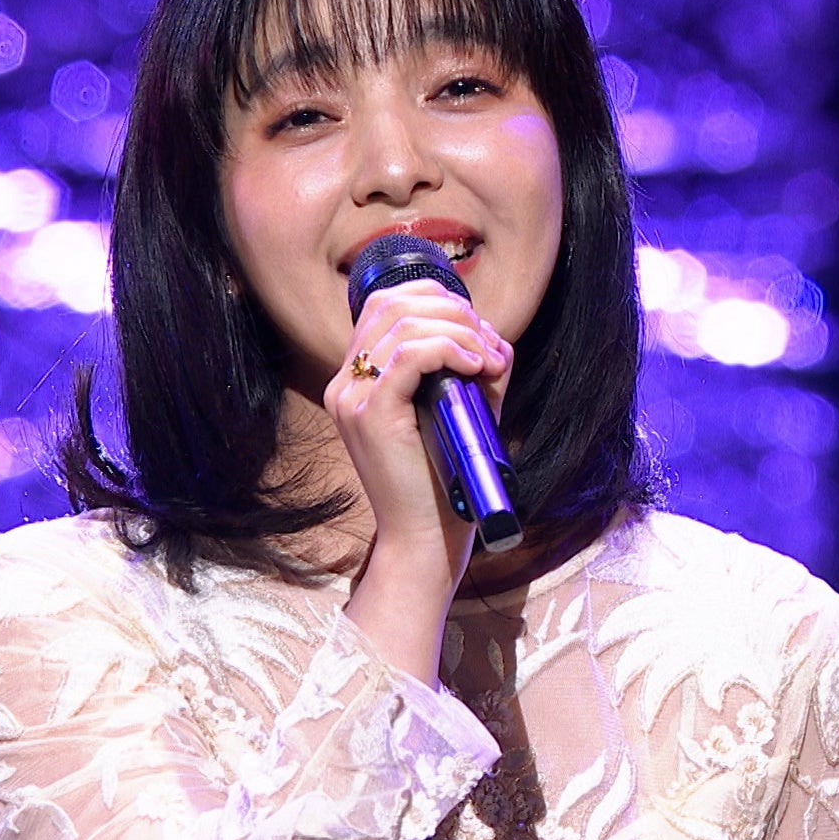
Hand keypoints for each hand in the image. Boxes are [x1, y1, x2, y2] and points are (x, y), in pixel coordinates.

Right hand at [325, 279, 512, 683]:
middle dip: (453, 311)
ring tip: (488, 360)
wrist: (425, 540)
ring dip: (460, 331)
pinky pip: (411, 354)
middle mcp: (345, 383)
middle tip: (488, 344)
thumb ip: (471, 367)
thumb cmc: (445, 480)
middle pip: (392, 303)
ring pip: (405, 323)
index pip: (385, 304)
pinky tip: (476, 367)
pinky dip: (451, 349)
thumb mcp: (459, 409)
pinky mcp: (371, 414)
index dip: (436, 300)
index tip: (478, 329)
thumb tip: (493, 334)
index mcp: (357, 379)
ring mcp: (352, 397)